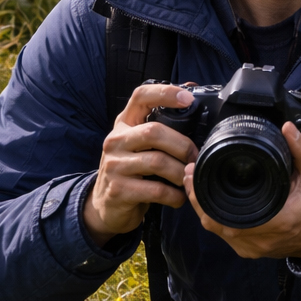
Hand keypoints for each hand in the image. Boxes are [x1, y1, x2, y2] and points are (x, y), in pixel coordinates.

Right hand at [83, 83, 198, 246]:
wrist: (106, 207)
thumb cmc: (133, 171)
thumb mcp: (141, 145)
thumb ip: (162, 126)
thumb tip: (190, 95)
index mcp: (124, 123)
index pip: (140, 96)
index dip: (164, 93)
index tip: (188, 98)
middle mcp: (115, 140)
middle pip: (154, 132)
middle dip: (183, 145)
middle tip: (195, 158)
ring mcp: (114, 165)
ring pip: (157, 162)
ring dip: (181, 172)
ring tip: (188, 179)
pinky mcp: (118, 190)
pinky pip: (156, 190)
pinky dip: (174, 195)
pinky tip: (178, 197)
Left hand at [185, 122, 300, 261]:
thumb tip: (288, 128)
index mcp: (274, 221)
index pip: (227, 213)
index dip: (204, 196)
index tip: (194, 173)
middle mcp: (258, 239)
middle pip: (213, 221)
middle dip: (197, 197)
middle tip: (189, 172)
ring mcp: (251, 247)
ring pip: (216, 229)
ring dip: (203, 207)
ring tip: (194, 182)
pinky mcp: (248, 249)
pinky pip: (223, 234)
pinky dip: (214, 217)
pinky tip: (208, 200)